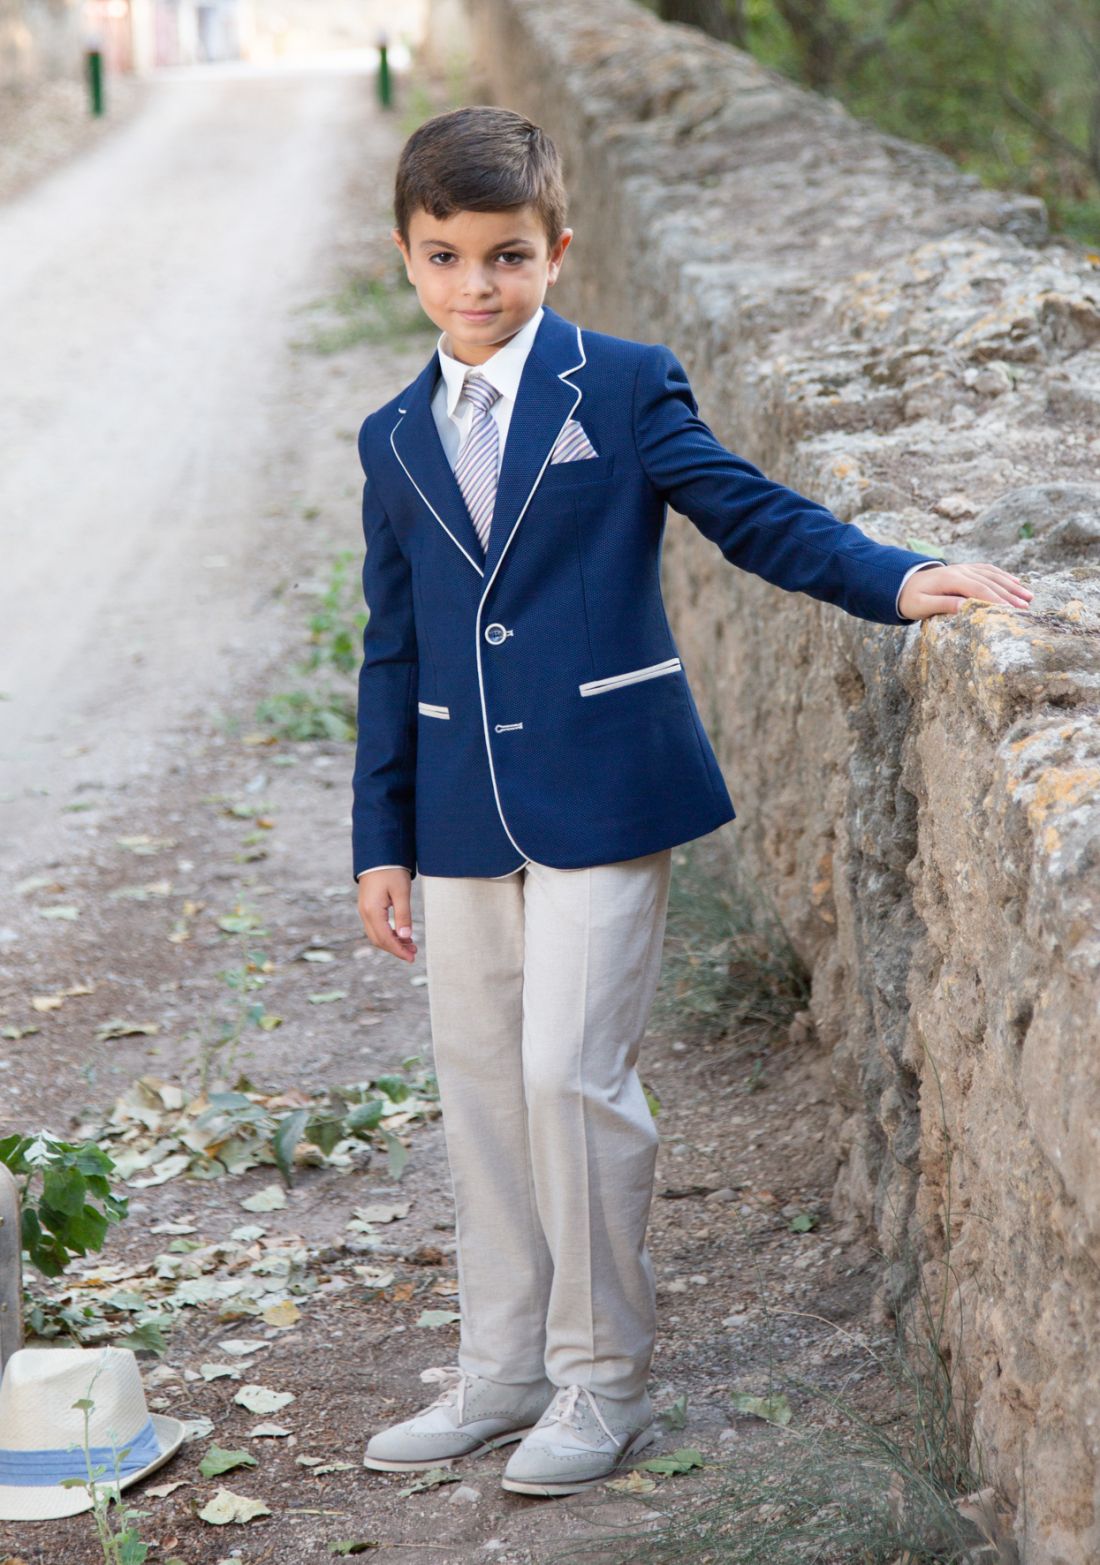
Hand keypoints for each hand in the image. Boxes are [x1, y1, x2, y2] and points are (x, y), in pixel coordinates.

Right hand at [357, 868, 416, 962]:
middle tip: (414, 953)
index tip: (412, 957)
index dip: (398, 951)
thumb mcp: (402, 892)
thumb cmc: (392, 870)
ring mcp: (364, 909)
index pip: (385, 939)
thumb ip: (404, 915)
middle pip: (378, 940)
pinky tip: (401, 934)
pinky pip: (376, 926)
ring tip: (411, 945)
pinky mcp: (367, 906)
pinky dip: (388, 933)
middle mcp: (365, 912)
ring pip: (376, 934)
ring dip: (392, 942)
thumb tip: (406, 937)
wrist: (378, 853)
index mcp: (372, 911)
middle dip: (395, 949)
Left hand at [899, 562, 1033, 620]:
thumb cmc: (910, 599)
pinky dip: (1004, 576)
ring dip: (1012, 586)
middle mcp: (960, 570)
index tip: (1010, 612)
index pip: (978, 589)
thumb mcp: (921, 605)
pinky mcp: (966, 569)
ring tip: (1029, 597)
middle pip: (989, 582)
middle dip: (1009, 595)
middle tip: (1026, 609)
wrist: (901, 584)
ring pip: (993, 575)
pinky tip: (1017, 582)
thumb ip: (943, 604)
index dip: (995, 600)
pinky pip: (989, 570)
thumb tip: (965, 607)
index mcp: (950, 579)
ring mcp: (965, 568)